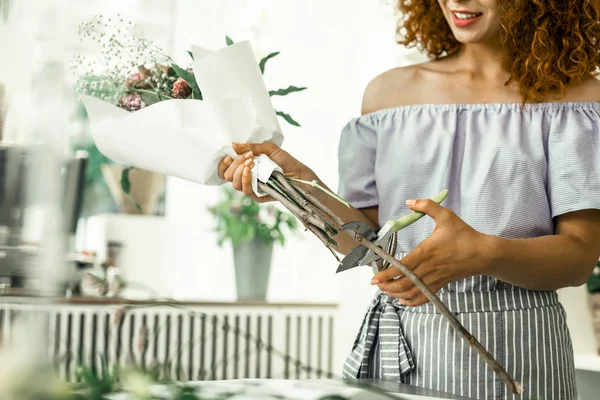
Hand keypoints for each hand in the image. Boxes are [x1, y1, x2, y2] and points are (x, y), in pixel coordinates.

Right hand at [217, 142, 312, 202]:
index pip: (227, 169)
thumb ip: (251, 146)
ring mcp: (253, 188)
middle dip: (234, 164)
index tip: (228, 155)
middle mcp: (247, 179)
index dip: (223, 163)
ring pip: (235, 184)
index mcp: (246, 168)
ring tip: (251, 162)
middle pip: (228, 176)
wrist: (301, 175)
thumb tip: (233, 145)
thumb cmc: (287, 162)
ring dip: (239, 171)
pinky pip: (245, 191)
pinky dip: (246, 179)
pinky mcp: (259, 197)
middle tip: (248, 156)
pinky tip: (250, 170)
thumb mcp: (269, 148)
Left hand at [370, 198, 490, 306]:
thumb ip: (427, 206)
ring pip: (412, 293)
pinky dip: (412, 301)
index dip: (387, 274)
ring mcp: (435, 278)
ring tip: (385, 290)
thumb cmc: (464, 235)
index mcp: (426, 252)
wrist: (484, 253)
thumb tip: (409, 201)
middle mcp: (428, 268)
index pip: (402, 266)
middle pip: (404, 283)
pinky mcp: (441, 284)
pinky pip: (424, 297)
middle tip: (376, 283)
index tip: (374, 277)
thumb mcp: (446, 215)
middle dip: (387, 286)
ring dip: (396, 294)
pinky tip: (403, 299)